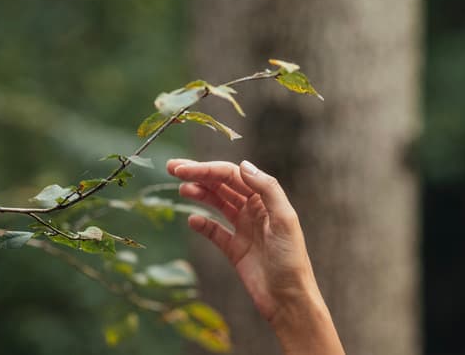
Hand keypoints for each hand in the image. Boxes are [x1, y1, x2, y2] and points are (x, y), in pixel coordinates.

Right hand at [166, 159, 316, 322]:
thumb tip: (243, 165)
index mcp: (266, 199)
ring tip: (181, 189)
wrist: (288, 300)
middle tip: (172, 168)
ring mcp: (244, 229)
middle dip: (199, 175)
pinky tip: (192, 220)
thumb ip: (267, 189)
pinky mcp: (236, 249)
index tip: (184, 169)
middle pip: (223, 185)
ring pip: (218, 203)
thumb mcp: (285, 220)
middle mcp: (255, 210)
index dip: (208, 169)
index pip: (232, 176)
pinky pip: (215, 231)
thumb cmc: (291, 260)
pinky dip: (203, 224)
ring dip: (200, 193)